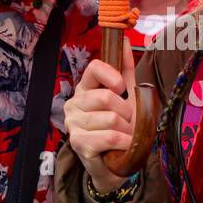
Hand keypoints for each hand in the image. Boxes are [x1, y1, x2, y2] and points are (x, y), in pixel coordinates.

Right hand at [64, 42, 136, 194]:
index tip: (123, 88)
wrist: (115, 162)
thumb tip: (125, 41)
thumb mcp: (126, 96)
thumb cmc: (120, 126)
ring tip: (125, 135)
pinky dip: (124, 142)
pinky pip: (109, 137)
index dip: (113, 76)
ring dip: (127, 130)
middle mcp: (74, 104)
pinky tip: (122, 146)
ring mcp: (73, 124)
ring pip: (111, 119)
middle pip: (107, 97)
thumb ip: (125, 69)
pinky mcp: (79, 144)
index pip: (95, 69)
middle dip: (127, 112)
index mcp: (85, 88)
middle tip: (128, 122)